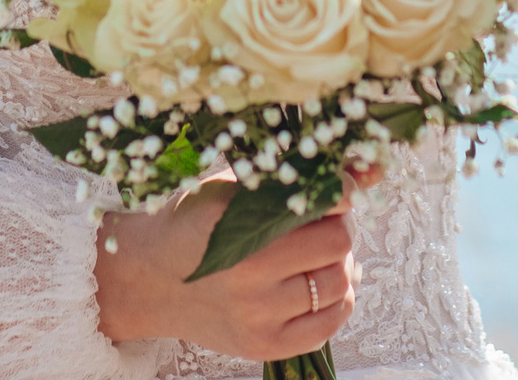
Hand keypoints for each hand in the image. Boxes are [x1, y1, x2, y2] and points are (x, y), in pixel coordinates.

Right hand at [94, 175, 361, 358]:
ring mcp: (255, 315)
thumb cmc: (192, 224)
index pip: (322, 205)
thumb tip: (368, 170)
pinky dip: (336, 301)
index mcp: (235, 223)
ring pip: (338, 284)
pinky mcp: (263, 346)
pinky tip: (317, 286)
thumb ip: (290, 177)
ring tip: (316, 255)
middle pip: (337, 245)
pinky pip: (329, 324)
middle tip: (320, 224)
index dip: (340, 193)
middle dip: (337, 228)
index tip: (338, 190)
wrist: (149, 281)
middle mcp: (246, 273)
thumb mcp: (229, 186)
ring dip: (338, 265)